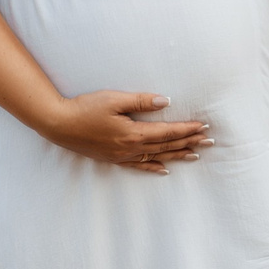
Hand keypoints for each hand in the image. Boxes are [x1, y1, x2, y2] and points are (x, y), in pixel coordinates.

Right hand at [34, 91, 210, 173]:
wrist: (58, 124)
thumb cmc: (85, 108)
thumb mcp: (114, 99)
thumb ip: (141, 101)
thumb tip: (166, 102)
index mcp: (134, 133)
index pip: (168, 132)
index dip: (188, 129)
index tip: (204, 126)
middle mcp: (131, 148)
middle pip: (166, 145)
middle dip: (190, 143)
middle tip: (210, 141)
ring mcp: (122, 156)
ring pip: (156, 157)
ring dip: (177, 155)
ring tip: (196, 155)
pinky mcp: (113, 158)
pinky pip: (138, 166)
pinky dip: (153, 167)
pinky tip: (165, 169)